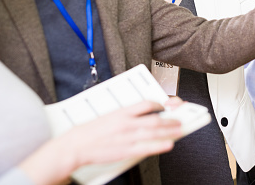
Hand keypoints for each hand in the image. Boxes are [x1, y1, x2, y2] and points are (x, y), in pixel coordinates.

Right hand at [19, 100, 181, 183]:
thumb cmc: (90, 132)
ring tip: (180, 129)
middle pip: (154, 118)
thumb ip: (125, 116)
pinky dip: (159, 145)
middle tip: (180, 118)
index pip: (145, 103)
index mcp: (121, 112)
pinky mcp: (124, 151)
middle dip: (170, 119)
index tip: (167, 105)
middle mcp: (126, 123)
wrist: (74, 146)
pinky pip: (146, 147)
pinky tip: (169, 144)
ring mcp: (126, 137)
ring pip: (153, 132)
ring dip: (170, 130)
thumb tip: (140, 116)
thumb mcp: (108, 117)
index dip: (159, 104)